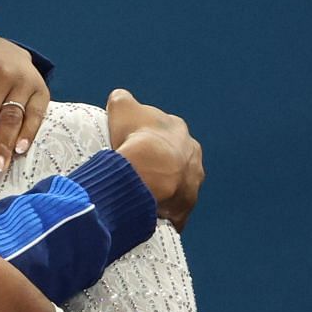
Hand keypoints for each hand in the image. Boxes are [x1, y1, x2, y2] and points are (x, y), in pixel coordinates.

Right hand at [105, 89, 203, 231]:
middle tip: (136, 171)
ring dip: (163, 189)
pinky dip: (161, 212)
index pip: (163, 132)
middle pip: (174, 159)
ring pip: (176, 186)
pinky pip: (172, 211)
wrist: (146, 172)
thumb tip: (119, 98)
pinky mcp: (185, 206)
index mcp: (178, 129)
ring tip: (139, 193)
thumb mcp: (122, 107)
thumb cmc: (134, 138)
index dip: (146, 138)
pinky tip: (145, 212)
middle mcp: (192, 154)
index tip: (132, 146)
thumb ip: (122, 100)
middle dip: (159, 164)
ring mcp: (192, 182)